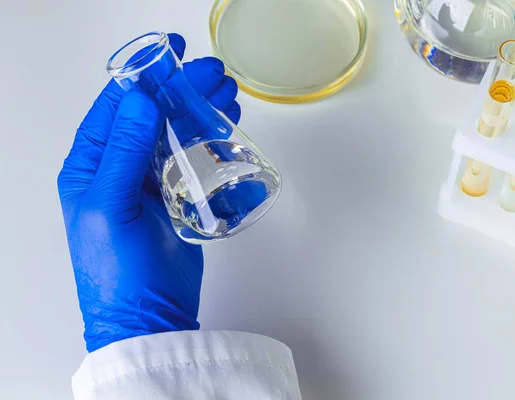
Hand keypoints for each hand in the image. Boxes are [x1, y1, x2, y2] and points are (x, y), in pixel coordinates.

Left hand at [58, 34, 240, 351]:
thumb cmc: (116, 272)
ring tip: (225, 94)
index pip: (117, 107)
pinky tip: (222, 125)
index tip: (170, 54)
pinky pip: (189, 157)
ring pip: (173, 132)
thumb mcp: (109, 207)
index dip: (144, 76)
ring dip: (198, 110)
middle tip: (211, 74)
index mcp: (91, 165)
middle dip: (181, 90)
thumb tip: (139, 101)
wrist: (148, 317)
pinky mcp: (175, 197)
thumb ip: (124, 153)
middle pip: (151, 114)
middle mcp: (118, 168)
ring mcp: (148, 182)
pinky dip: (206, 137)